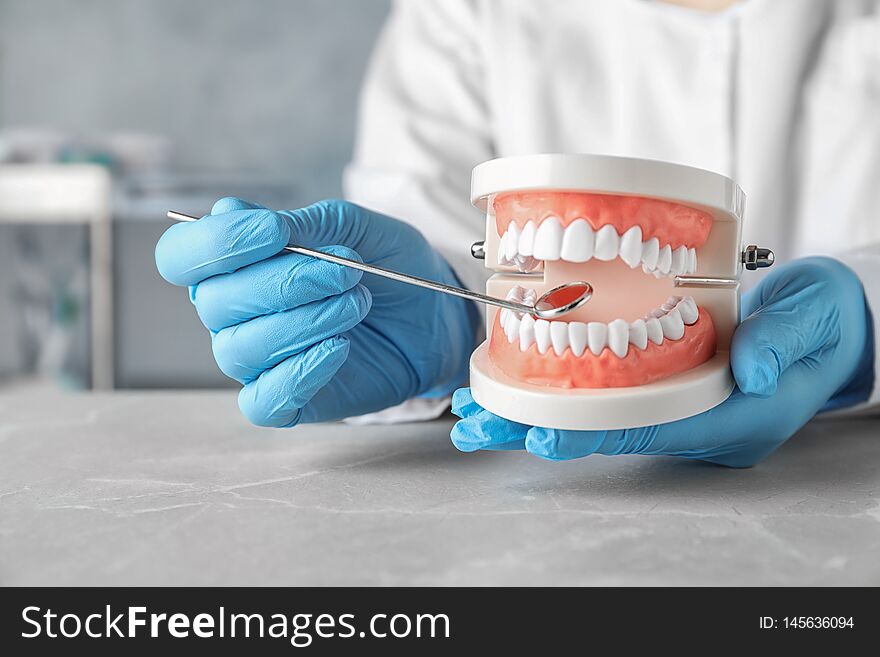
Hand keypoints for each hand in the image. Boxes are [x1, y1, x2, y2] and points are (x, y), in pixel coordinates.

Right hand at [156, 198, 477, 426]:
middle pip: (215, 302)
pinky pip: (261, 401)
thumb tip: (231, 212)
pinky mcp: (286, 401)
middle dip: (285, 281)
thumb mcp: (355, 227)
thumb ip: (302, 223)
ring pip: (240, 349)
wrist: (432, 316)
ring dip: (303, 321)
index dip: (218, 243)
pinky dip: (297, 374)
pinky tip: (339, 349)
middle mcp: (232, 314)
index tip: (278, 231)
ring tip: (357, 302)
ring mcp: (256, 361)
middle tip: (348, 270)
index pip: (181, 256)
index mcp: (235, 263)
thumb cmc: (387, 266)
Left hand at [451, 257, 873, 466]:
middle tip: (481, 424)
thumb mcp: (814, 319)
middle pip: (608, 433)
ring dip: (538, 415)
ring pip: (599, 420)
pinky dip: (563, 395)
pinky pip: (609, 401)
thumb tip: (753, 368)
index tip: (539, 429)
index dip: (592, 431)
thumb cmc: (824, 320)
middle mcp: (699, 422)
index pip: (650, 430)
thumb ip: (783, 340)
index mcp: (734, 416)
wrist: (831, 322)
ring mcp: (681, 409)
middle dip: (541, 428)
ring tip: (481, 412)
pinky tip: (521, 388)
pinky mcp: (669, 389)